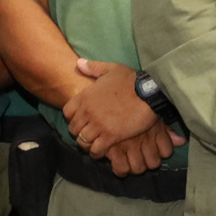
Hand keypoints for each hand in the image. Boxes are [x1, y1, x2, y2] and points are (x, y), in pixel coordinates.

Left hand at [64, 59, 172, 174]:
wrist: (149, 93)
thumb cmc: (131, 80)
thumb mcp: (111, 69)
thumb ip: (93, 67)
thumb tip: (78, 63)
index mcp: (85, 96)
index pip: (67, 112)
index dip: (73, 117)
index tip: (82, 120)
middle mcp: (88, 111)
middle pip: (73, 129)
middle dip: (80, 132)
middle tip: (89, 135)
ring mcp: (98, 125)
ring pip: (83, 141)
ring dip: (87, 144)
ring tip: (94, 145)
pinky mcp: (110, 136)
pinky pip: (96, 150)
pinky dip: (97, 152)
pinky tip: (102, 151)